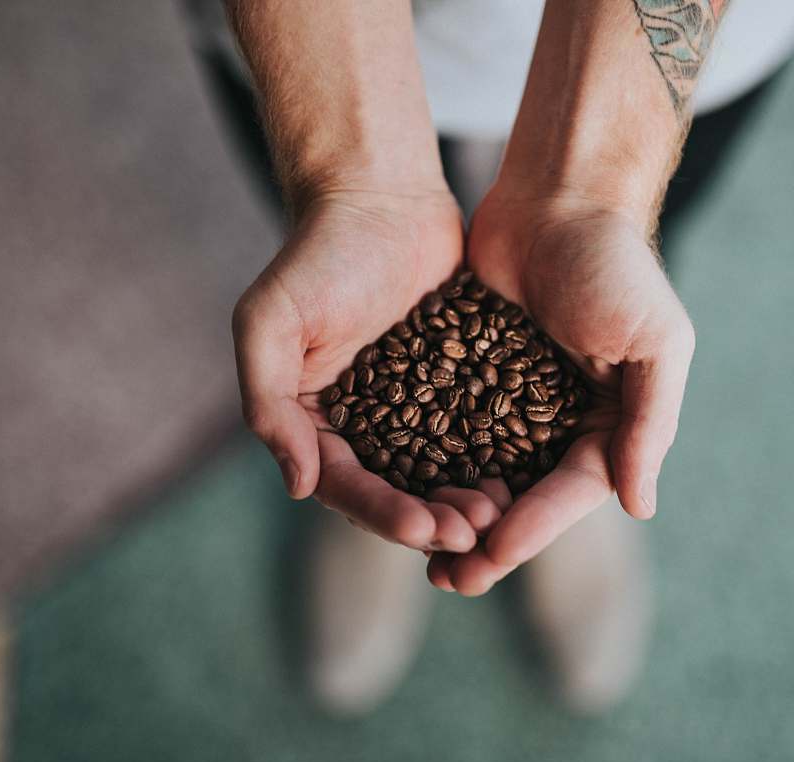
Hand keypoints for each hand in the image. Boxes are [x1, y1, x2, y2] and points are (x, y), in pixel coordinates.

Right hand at [233, 189, 505, 551]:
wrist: (380, 196)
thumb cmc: (318, 254)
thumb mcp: (270, 322)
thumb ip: (269, 404)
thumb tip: (299, 487)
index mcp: (317, 421)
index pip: (347, 485)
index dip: (384, 512)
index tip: (424, 528)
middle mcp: (365, 424)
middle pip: (399, 490)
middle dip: (433, 518)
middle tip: (472, 533)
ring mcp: (414, 406)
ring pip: (443, 471)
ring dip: (467, 499)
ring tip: (500, 513)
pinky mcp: (459, 383)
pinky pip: (480, 431)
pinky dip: (497, 457)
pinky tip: (525, 475)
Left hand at [426, 186, 695, 594]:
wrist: (559, 194)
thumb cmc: (615, 265)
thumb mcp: (654, 343)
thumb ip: (649, 425)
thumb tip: (639, 508)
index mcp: (609, 423)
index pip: (568, 493)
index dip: (531, 531)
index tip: (488, 559)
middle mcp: (561, 420)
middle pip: (521, 497)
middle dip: (485, 540)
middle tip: (446, 581)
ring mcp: (513, 399)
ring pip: (480, 473)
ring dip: (452, 513)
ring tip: (417, 549)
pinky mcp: (470, 372)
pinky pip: (447, 428)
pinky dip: (427, 461)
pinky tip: (397, 488)